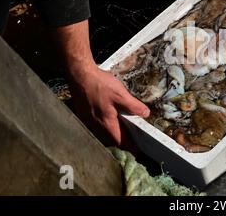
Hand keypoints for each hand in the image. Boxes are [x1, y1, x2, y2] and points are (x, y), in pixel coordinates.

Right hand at [52, 20, 149, 149]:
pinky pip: (96, 127)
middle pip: (110, 140)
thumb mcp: (121, 94)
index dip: (130, 147)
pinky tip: (110, 120)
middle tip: (133, 141)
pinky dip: (105, 128)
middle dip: (122, 142)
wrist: (79, 75)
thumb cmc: (100, 84)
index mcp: (106, 123)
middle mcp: (95, 126)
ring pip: (102, 134)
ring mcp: (88, 121)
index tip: (138, 150)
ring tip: (123, 131)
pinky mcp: (84, 114)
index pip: (119, 142)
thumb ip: (134, 106)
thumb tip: (146, 114)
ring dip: (113, 135)